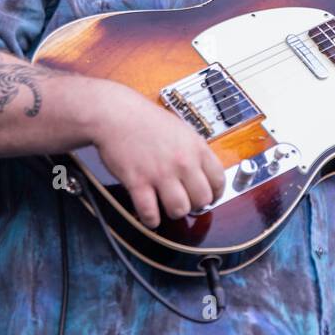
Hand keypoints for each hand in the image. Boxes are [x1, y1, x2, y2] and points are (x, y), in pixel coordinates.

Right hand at [89, 79, 225, 228]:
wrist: (116, 114)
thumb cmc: (146, 120)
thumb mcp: (182, 130)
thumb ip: (194, 152)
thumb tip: (203, 175)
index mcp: (196, 147)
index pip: (219, 180)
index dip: (215, 194)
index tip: (209, 198)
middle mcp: (182, 162)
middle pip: (202, 199)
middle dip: (195, 205)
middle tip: (186, 202)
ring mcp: (160, 173)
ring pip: (179, 210)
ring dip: (173, 212)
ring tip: (167, 206)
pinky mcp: (138, 182)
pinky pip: (150, 213)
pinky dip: (151, 219)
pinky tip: (150, 214)